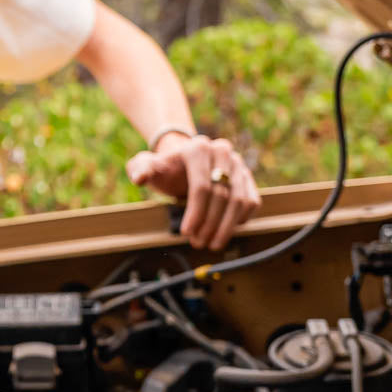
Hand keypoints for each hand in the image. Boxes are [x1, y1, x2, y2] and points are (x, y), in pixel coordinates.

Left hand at [126, 133, 260, 249]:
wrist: (184, 162)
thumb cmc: (166, 169)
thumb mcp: (148, 166)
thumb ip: (140, 169)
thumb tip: (139, 178)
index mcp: (197, 148)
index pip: (201, 186)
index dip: (195, 213)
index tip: (186, 233)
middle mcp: (222, 152)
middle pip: (222, 196)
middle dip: (209, 224)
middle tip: (198, 243)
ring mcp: (238, 164)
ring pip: (240, 201)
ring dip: (226, 227)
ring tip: (211, 243)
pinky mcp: (247, 177)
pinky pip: (251, 202)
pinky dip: (240, 220)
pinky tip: (224, 232)